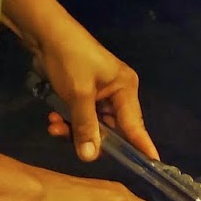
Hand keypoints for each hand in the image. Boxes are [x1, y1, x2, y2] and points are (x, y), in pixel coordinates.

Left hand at [36, 20, 157, 162]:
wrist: (47, 34)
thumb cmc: (71, 60)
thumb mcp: (78, 95)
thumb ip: (86, 126)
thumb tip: (91, 158)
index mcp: (126, 88)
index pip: (136, 125)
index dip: (142, 146)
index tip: (154, 166)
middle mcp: (118, 92)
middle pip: (111, 128)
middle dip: (89, 136)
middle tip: (65, 136)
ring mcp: (101, 93)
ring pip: (93, 124)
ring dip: (73, 128)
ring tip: (54, 125)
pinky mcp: (86, 93)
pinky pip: (82, 115)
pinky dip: (69, 120)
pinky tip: (53, 118)